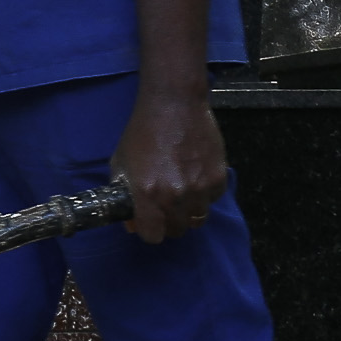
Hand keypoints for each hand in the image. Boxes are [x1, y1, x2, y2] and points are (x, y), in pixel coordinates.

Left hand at [112, 86, 227, 243]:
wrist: (174, 105)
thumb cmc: (142, 132)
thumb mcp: (121, 163)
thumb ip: (123, 195)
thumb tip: (131, 223)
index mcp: (147, 194)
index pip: (152, 235)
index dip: (149, 231)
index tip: (150, 222)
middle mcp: (174, 196)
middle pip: (177, 230)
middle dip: (169, 222)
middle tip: (166, 205)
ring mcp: (199, 188)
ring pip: (197, 219)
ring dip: (188, 210)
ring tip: (182, 190)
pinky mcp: (218, 179)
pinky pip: (212, 200)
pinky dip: (205, 194)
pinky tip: (195, 175)